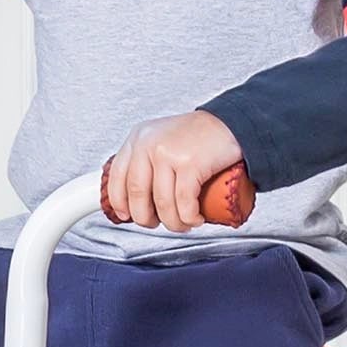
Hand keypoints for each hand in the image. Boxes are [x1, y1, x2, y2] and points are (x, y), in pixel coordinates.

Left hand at [101, 111, 244, 230]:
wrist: (230, 123)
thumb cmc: (197, 136)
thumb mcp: (161, 138)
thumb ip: (145, 157)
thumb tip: (132, 196)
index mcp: (138, 138)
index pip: (116, 176)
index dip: (119, 202)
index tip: (126, 215)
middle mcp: (149, 144)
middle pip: (137, 194)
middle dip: (146, 218)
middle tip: (157, 223)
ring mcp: (168, 153)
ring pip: (162, 203)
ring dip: (173, 223)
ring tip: (183, 223)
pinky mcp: (190, 164)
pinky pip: (184, 203)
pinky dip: (189, 218)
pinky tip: (195, 219)